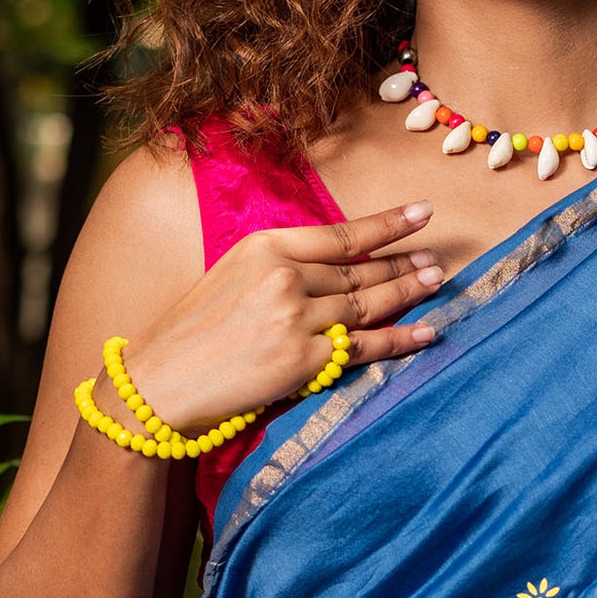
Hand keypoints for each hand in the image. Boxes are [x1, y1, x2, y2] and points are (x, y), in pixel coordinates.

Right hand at [115, 203, 443, 434]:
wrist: (159, 383)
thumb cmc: (191, 333)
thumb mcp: (230, 276)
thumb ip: (278, 267)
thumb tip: (328, 270)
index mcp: (265, 247)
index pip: (341, 234)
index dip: (387, 225)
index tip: (421, 214)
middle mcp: (285, 277)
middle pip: (360, 272)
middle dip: (403, 265)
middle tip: (436, 262)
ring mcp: (296, 318)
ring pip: (368, 305)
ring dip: (408, 294)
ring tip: (437, 285)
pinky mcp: (303, 360)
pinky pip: (365, 348)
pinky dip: (401, 340)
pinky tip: (428, 332)